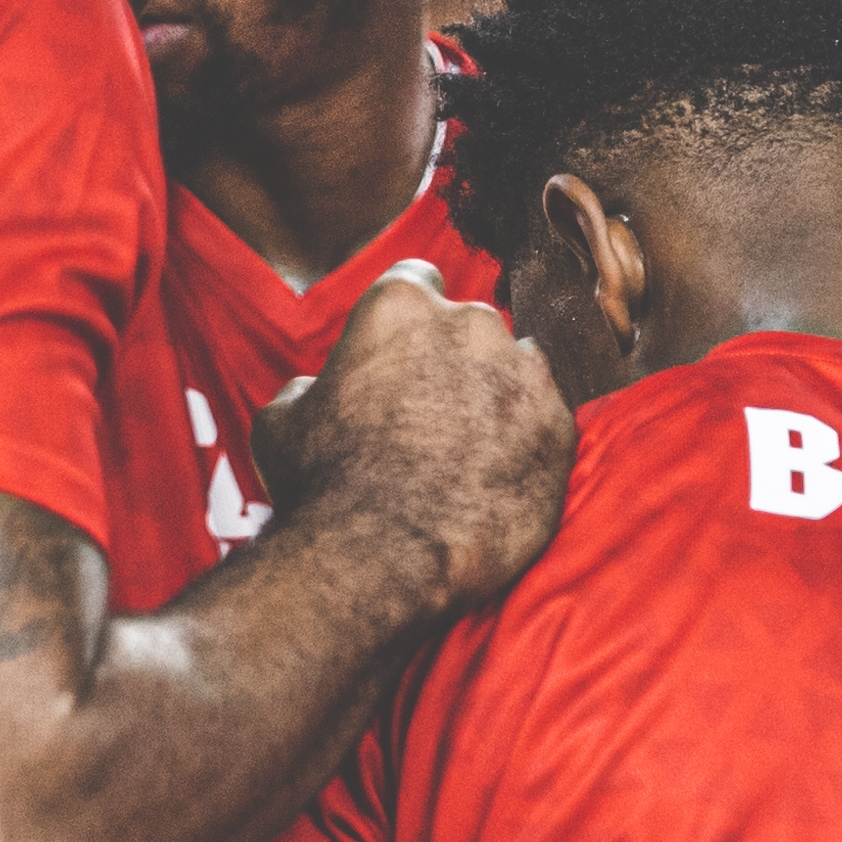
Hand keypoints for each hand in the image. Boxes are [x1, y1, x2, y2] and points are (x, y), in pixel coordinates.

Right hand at [251, 261, 566, 611]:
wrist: (381, 561)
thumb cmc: (322, 487)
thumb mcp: (281, 420)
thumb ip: (312, 385)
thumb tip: (320, 389)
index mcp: (400, 306)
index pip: (415, 280)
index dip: (406, 320)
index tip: (402, 352)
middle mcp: (471, 324)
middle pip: (470, 326)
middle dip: (454, 359)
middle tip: (430, 413)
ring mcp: (524, 375)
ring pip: (517, 368)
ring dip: (498, 396)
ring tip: (468, 450)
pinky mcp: (560, 429)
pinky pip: (548, 421)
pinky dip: (527, 443)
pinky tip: (496, 479)